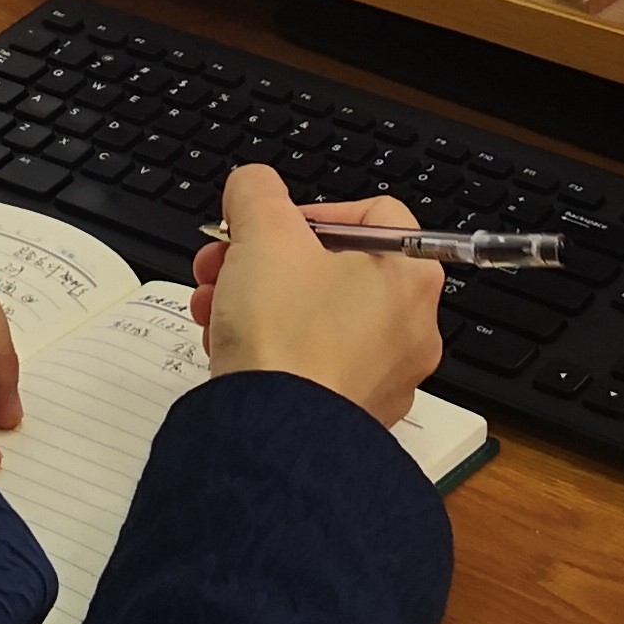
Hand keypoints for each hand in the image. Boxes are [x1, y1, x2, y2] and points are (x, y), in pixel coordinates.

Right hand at [189, 165, 444, 424]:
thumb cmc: (285, 335)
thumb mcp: (262, 232)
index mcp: (409, 275)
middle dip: (265, 260)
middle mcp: (411, 327)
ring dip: (258, 301)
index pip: (372, 214)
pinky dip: (272, 349)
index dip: (311, 211)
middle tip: (223, 263)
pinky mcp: (350, 414)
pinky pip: (311, 366)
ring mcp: (384, 377)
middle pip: (333, 269)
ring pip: (316, 318)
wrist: (273, 436)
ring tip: (212, 306)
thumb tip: (253, 187)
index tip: (269, 224)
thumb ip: (257, 192)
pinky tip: (227, 348)